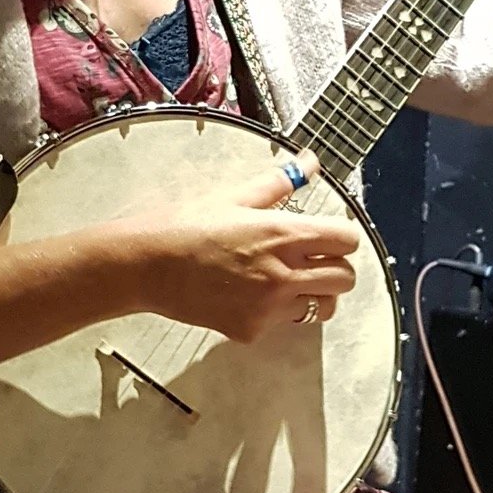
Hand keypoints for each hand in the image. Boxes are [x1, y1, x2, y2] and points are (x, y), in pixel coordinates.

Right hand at [131, 149, 359, 343]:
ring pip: (322, 307)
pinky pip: (282, 325)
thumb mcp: (233, 196)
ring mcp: (268, 306)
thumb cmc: (183, 226)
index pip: (347, 240)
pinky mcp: (251, 330)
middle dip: (334, 267)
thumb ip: (279, 182)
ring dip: (313, 294)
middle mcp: (282, 273)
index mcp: (282, 234)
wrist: (144, 265)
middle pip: (345, 279)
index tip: (328, 236)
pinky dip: (274, 313)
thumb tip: (309, 163)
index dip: (341, 236)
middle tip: (312, 260)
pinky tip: (248, 295)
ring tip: (286, 281)